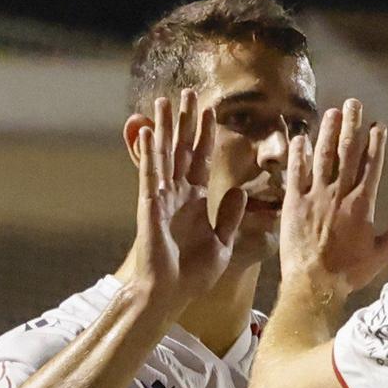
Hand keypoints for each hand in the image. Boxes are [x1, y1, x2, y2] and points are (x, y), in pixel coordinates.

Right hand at [124, 89, 246, 303]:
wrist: (171, 294)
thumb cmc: (193, 274)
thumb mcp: (222, 243)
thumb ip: (230, 216)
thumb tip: (239, 191)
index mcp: (196, 201)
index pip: (201, 160)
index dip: (205, 135)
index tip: (211, 110)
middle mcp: (177, 195)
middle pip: (181, 150)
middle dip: (185, 122)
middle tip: (188, 93)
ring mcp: (161, 199)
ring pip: (164, 156)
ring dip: (164, 129)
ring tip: (164, 102)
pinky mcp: (149, 207)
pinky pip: (149, 176)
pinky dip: (149, 154)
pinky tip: (148, 133)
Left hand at [280, 99, 387, 302]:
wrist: (313, 284)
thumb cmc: (349, 272)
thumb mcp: (382, 253)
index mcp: (363, 203)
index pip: (372, 164)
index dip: (376, 142)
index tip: (377, 124)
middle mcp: (340, 194)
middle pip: (348, 151)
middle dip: (352, 125)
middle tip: (354, 103)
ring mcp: (315, 196)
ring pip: (323, 156)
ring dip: (328, 131)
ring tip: (332, 111)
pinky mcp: (293, 203)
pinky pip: (296, 172)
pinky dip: (299, 154)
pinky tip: (301, 138)